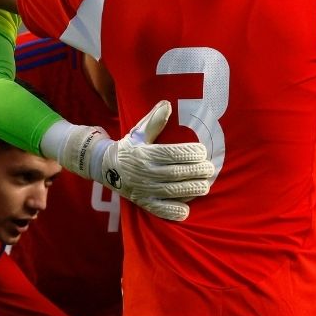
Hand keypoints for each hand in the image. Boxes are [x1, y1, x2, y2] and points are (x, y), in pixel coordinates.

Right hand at [58, 102, 214, 220]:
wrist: (105, 167)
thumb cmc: (128, 148)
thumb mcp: (138, 132)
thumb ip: (154, 120)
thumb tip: (167, 104)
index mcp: (146, 154)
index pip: (171, 154)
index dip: (189, 153)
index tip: (203, 152)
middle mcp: (145, 173)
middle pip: (176, 174)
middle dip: (196, 171)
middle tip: (210, 169)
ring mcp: (145, 190)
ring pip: (172, 192)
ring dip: (192, 189)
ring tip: (205, 185)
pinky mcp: (144, 203)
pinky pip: (161, 210)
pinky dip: (175, 211)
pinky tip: (187, 207)